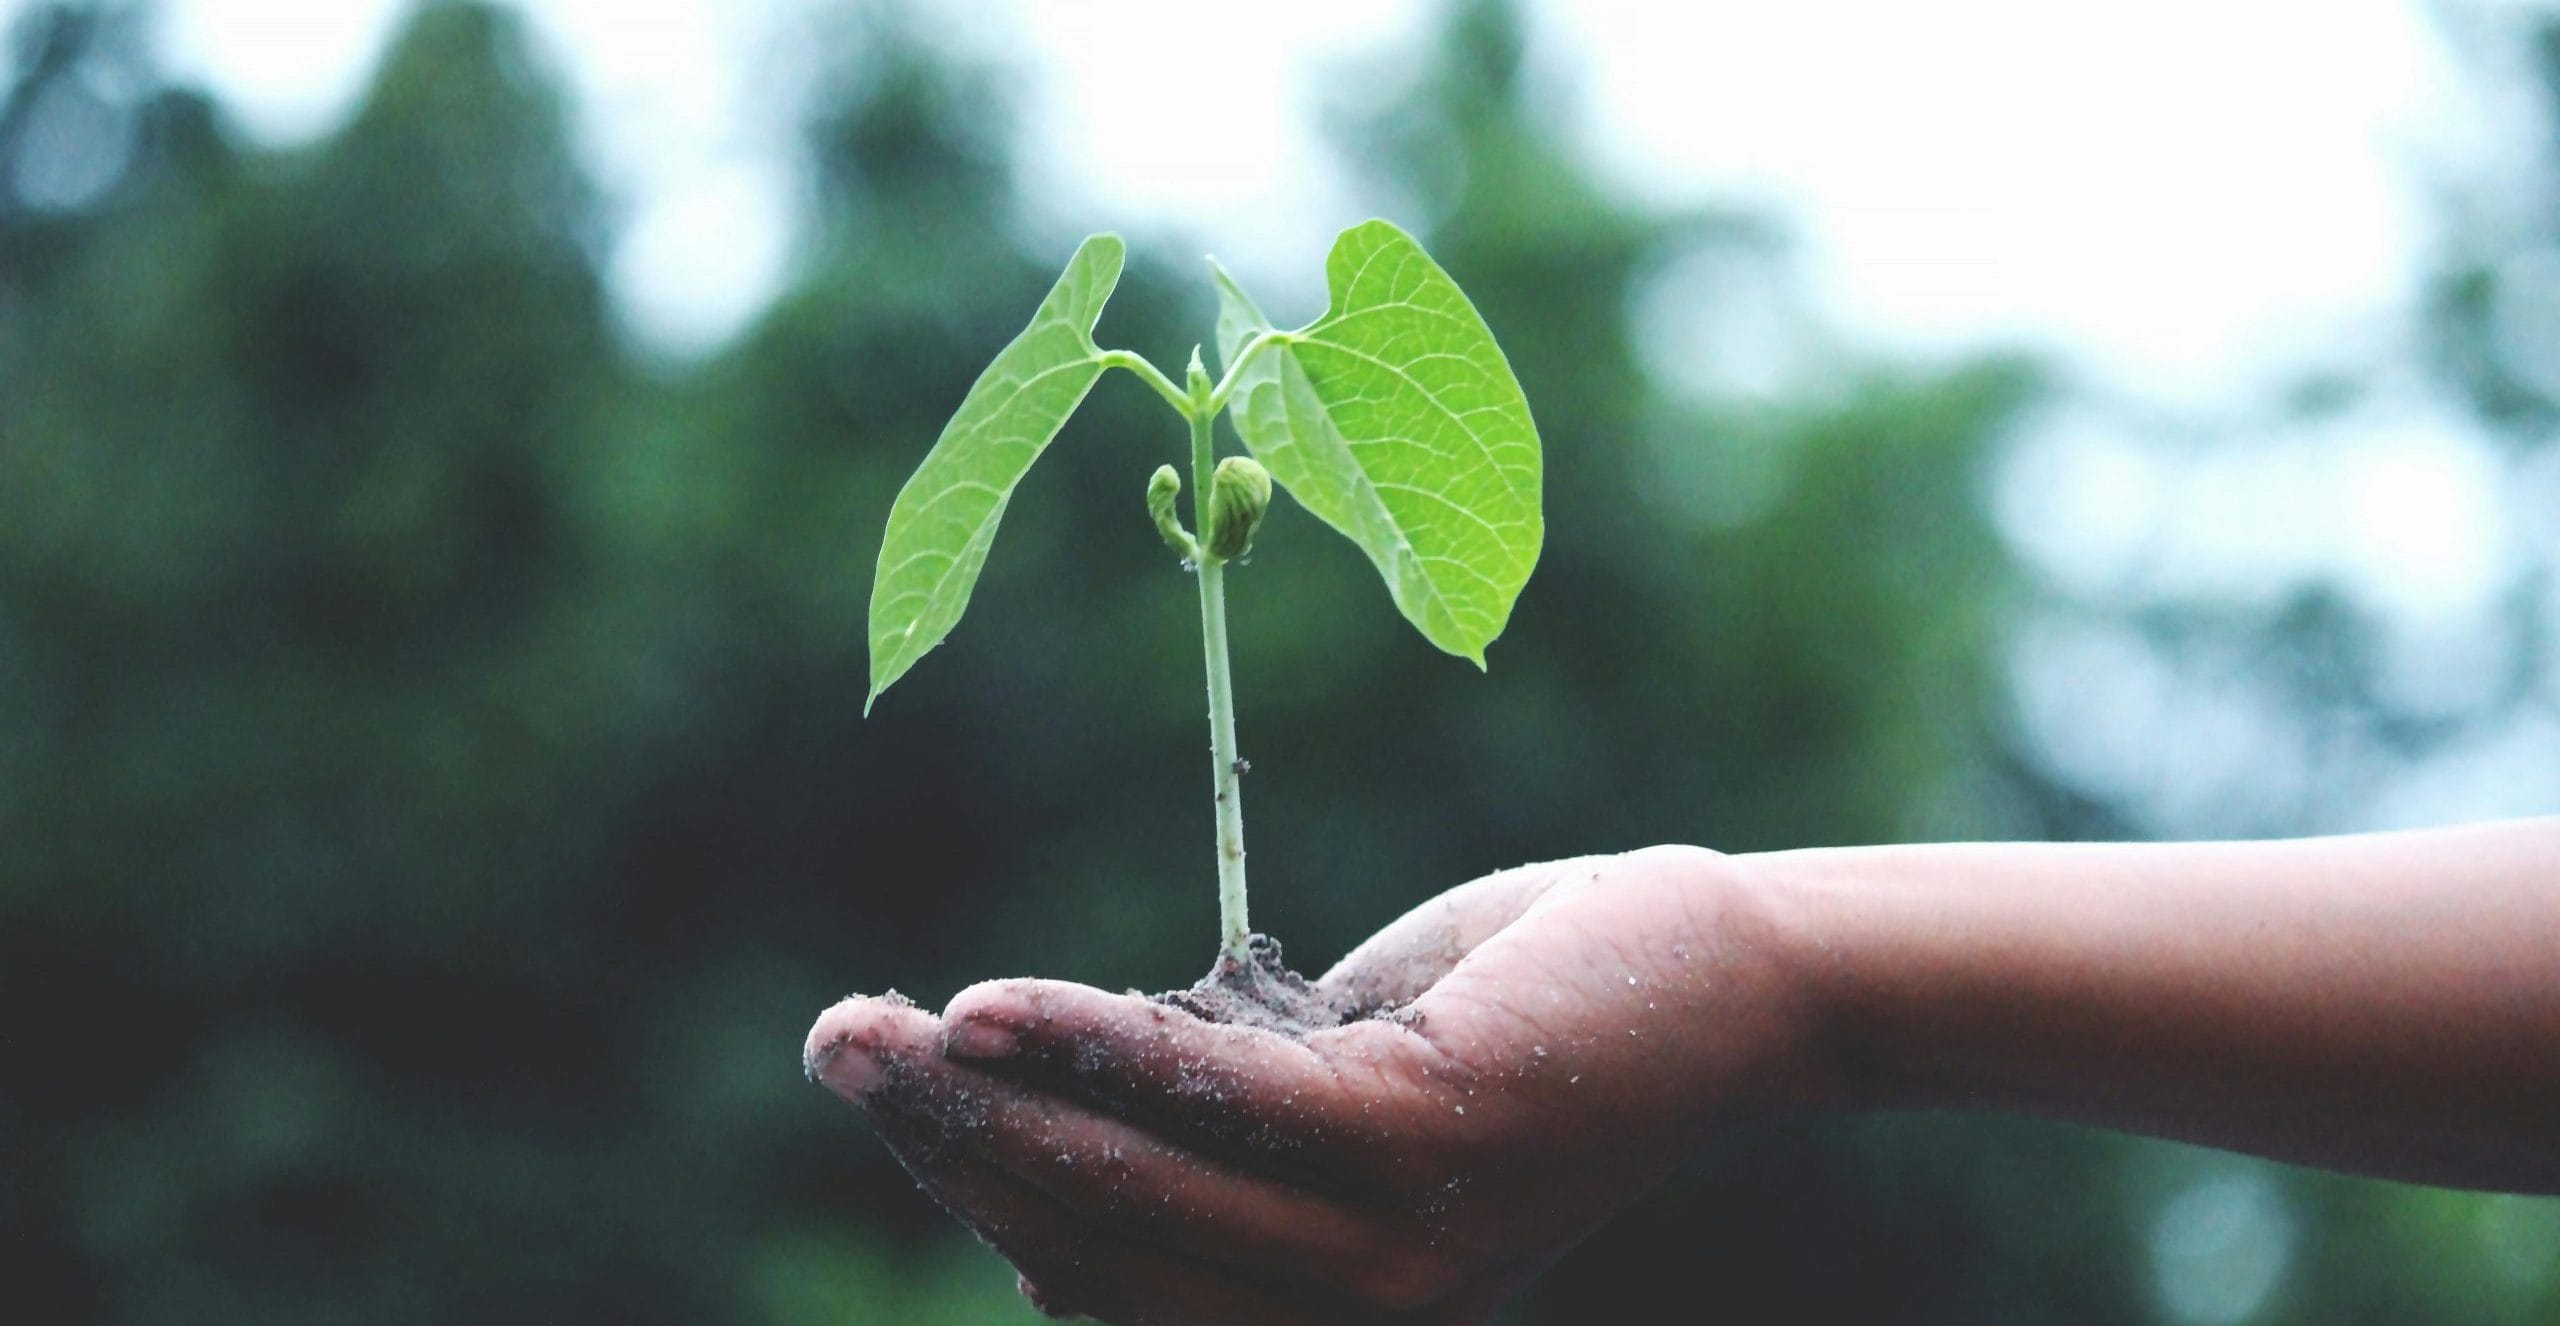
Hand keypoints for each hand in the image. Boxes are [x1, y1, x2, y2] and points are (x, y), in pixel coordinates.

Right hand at [803, 847, 1826, 1323]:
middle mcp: (1353, 1325)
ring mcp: (1392, 1251)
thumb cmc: (1513, 1021)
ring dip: (989, 1103)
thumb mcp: (1333, 1091)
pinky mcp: (1424, 1145)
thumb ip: (1210, 1132)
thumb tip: (1040, 1126)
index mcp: (1320, 1324)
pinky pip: (1219, 1103)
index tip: (883, 1087)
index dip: (978, 1188)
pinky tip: (992, 1006)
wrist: (1716, 980)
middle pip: (1097, 1245)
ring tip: (878, 1030)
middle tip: (836, 1042)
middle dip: (951, 1144)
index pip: (1103, 1279)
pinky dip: (1095, 1049)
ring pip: (1138, 1187)